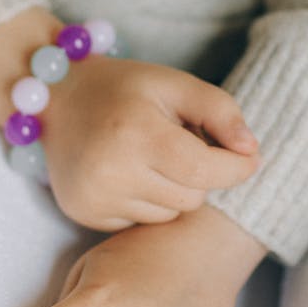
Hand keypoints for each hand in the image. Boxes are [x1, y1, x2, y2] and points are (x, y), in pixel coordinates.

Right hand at [41, 54, 261, 230]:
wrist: (56, 99)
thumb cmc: (123, 89)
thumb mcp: (174, 84)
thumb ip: (220, 111)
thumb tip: (251, 151)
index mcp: (136, 133)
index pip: (203, 170)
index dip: (235, 168)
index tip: (249, 158)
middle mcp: (110, 173)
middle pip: (191, 198)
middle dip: (198, 175)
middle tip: (180, 145)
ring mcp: (94, 199)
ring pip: (169, 215)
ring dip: (172, 190)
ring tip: (150, 157)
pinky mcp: (85, 214)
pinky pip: (140, 223)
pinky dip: (145, 202)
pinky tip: (128, 173)